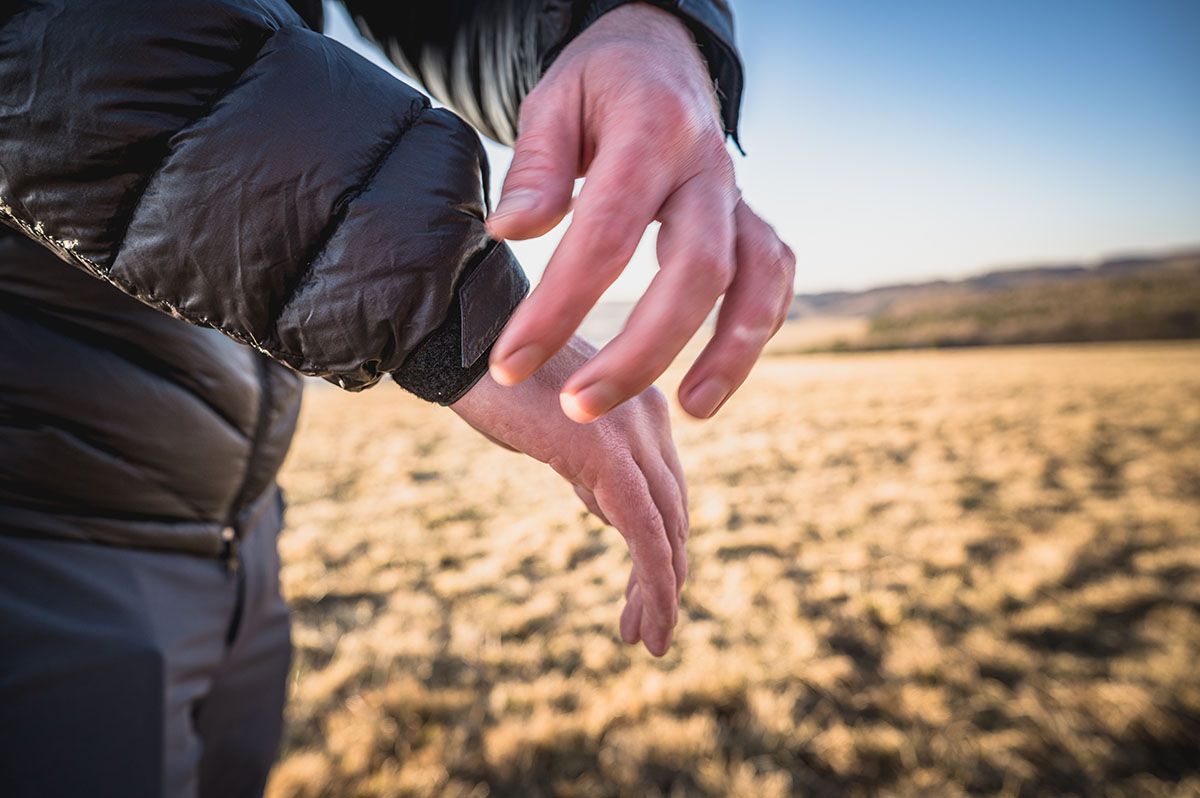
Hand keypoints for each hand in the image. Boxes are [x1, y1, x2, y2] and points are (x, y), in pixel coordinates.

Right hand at [452, 336, 687, 655]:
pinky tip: (651, 619)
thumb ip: (591, 468)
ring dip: (663, 593)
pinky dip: (655, 582)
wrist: (458, 345)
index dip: (661, 552)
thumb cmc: (496, 387)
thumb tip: (610, 513)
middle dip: (665, 580)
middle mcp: (651, 418)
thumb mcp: (556, 435)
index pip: (667, 494)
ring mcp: (633, 433)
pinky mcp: (608, 454)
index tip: (642, 600)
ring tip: (650, 640)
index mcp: (642, 410)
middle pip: (675, 515)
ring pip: (669, 530)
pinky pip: (646, 532)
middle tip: (649, 633)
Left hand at [486, 2, 794, 422]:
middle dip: (641, 351)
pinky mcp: (752, 221)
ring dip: (730, 354)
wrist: (660, 56)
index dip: (559, 306)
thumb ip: (536, 165)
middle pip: (695, 271)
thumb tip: (512, 233)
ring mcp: (739, 197)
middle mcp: (708, 169)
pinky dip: (756, 330)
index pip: (606, 234)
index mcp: (651, 132)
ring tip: (688, 411)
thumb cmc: (598, 85)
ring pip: (756, 282)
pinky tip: (717, 378)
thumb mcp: (553, 99)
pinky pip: (773, 279)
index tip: (509, 362)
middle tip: (582, 408)